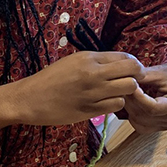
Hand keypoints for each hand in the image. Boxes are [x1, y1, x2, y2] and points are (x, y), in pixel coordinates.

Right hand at [9, 51, 142, 126]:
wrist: (30, 98)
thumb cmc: (50, 79)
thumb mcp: (72, 62)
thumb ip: (96, 62)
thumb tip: (119, 64)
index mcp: (88, 58)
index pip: (125, 57)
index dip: (133, 65)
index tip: (128, 72)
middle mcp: (93, 73)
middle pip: (133, 71)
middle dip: (136, 77)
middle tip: (129, 83)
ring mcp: (92, 92)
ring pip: (129, 89)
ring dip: (126, 93)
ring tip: (116, 94)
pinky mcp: (90, 109)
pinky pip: (116, 105)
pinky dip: (115, 104)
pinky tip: (105, 104)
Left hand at [118, 54, 166, 134]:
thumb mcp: (161, 71)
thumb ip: (142, 76)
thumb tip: (122, 79)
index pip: (154, 108)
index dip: (138, 98)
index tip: (129, 86)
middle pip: (145, 116)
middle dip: (130, 101)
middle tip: (121, 86)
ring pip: (140, 122)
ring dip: (129, 108)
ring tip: (126, 92)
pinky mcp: (160, 127)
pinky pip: (140, 125)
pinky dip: (133, 114)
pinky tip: (132, 101)